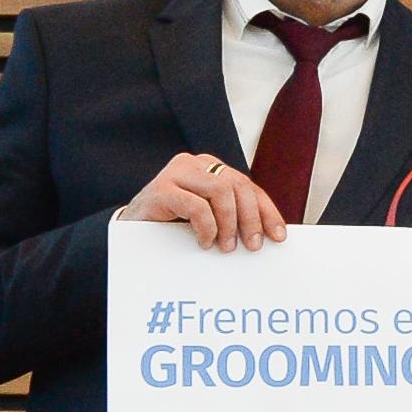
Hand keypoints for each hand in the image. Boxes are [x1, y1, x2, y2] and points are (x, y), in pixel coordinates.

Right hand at [122, 151, 286, 250]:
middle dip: (251, 218)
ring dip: (229, 223)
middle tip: (252, 246)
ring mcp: (176, 172)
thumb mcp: (209, 218)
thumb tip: (269, 235)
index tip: (278, 236)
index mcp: (211, 169)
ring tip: (225, 246)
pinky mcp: (160, 188)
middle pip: (238, 186)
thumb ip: (232, 216)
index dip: (267, 211)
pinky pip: (196, 206)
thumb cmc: (174, 225)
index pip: (248, 187)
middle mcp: (196, 164)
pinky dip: (206, 227)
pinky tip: (204, 242)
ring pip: (221, 191)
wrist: (132, 230)